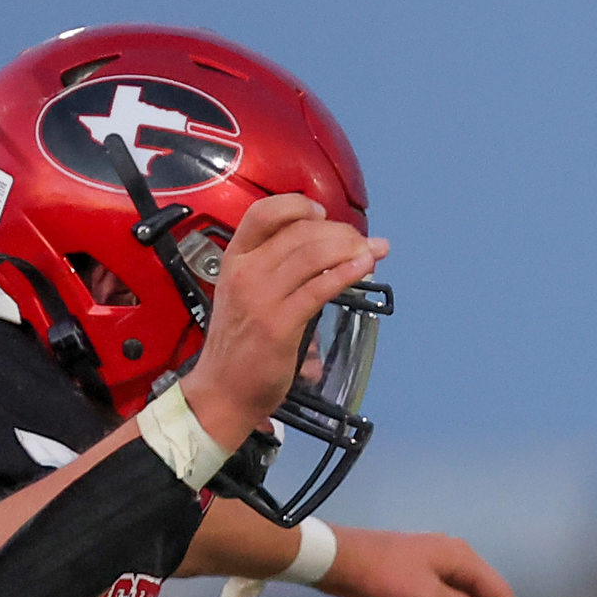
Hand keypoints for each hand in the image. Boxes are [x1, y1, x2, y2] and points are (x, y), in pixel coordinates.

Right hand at [181, 195, 388, 448]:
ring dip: (350, 249)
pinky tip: (365, 268)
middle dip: (340, 232)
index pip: (263, 213)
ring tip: (373, 253)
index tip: (324, 213)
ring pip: (312, 255)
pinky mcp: (279, 324)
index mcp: (235, 259)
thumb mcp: (248, 296)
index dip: (297, 206)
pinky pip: (319, 289)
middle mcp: (245, 271)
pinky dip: (347, 274)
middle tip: (363, 242)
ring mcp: (261, 297)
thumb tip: (330, 258)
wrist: (223, 390)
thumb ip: (279, 273)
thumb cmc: (241, 345)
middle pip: (299, 233)